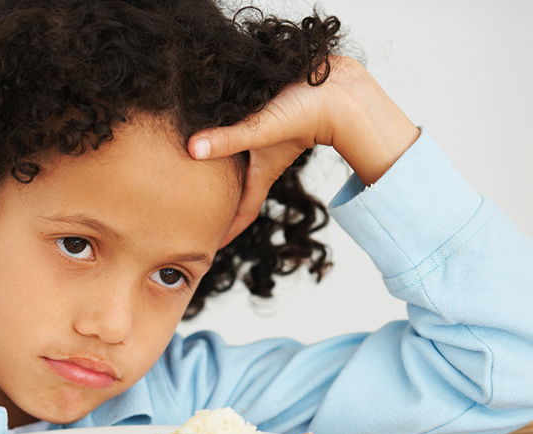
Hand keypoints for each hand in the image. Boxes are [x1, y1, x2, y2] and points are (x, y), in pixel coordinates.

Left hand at [188, 56, 420, 245]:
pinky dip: (229, 144)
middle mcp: (263, 161)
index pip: (244, 211)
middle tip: (200, 221)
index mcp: (261, 171)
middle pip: (239, 193)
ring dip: (223, 175)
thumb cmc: (307, 110)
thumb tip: (191, 150)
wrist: (340, 86)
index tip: (210, 248)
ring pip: (240, 166)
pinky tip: (215, 136)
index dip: (228, 231)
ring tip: (200, 182)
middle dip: (222, 208)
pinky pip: (244, 139)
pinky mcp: (269, 121)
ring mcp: (267, 142)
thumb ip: (229, 139)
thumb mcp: (264, 129)